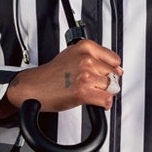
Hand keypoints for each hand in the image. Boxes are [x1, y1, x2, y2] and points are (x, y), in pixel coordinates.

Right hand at [4, 39, 121, 114]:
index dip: (111, 69)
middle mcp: (86, 59)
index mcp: (85, 47)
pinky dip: (103, 104)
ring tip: (90, 92)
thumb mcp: (73, 55)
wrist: (34, 87)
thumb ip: (95, 58)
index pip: (114, 59)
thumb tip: (117, 69)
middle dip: (107, 82)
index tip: (105, 74)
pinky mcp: (83, 92)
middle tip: (93, 85)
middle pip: (114, 75)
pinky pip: (106, 100)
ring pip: (111, 88)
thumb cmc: (51, 74)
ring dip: (104, 93)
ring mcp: (85, 76)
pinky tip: (93, 100)